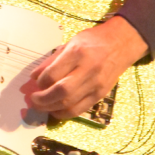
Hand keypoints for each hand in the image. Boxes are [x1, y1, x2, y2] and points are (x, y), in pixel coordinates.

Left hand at [28, 16, 148, 119]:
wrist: (121, 44)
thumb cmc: (93, 41)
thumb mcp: (70, 43)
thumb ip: (51, 61)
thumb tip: (34, 77)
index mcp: (77, 53)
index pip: (53, 74)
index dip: (41, 82)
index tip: (36, 82)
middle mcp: (88, 70)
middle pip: (61, 92)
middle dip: (43, 99)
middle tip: (33, 99)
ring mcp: (96, 84)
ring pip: (70, 104)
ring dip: (51, 108)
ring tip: (41, 106)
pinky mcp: (101, 95)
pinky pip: (80, 109)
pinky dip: (65, 113)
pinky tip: (56, 110)